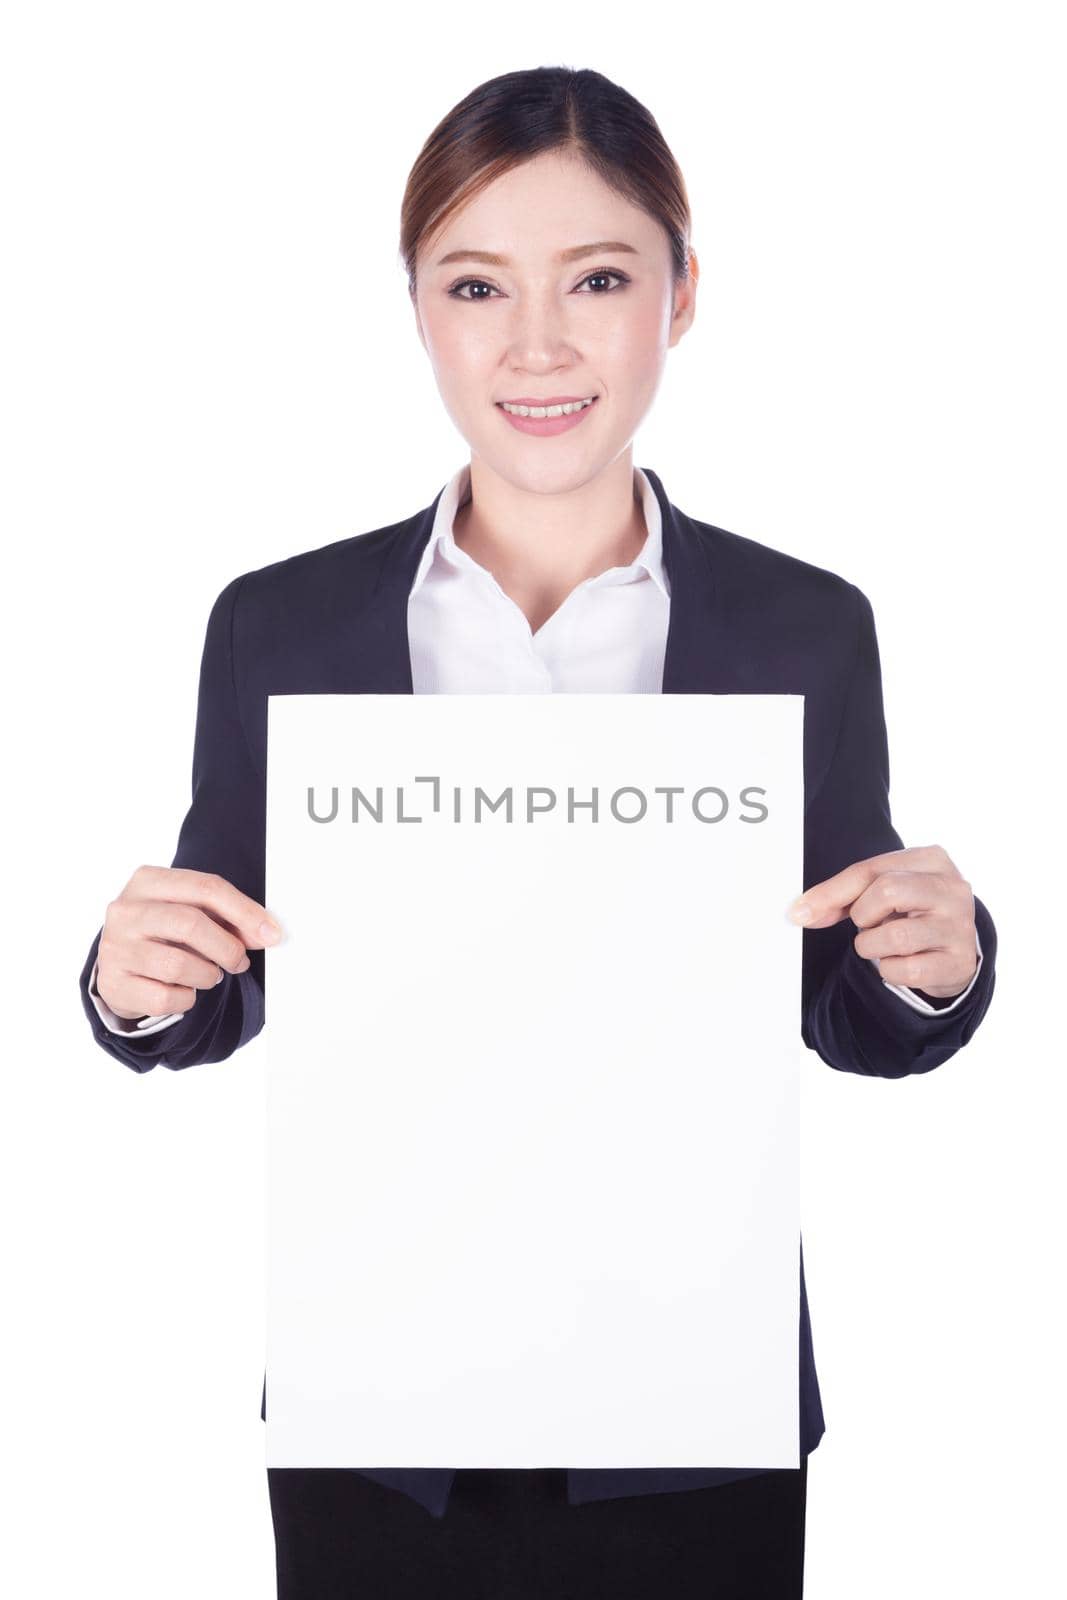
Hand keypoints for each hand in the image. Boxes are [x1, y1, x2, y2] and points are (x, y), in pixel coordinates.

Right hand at [96, 864, 282, 1020]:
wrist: (119, 965)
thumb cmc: (163, 933)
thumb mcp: (191, 913)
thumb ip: (227, 918)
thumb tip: (265, 933)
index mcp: (148, 881)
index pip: (206, 887)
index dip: (245, 911)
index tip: (271, 933)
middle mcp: (125, 911)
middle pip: (191, 924)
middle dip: (227, 947)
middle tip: (239, 962)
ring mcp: (115, 948)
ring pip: (178, 965)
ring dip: (207, 975)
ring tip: (208, 974)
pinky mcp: (113, 984)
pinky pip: (166, 998)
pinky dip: (186, 998)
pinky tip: (184, 990)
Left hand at [787, 844, 977, 998]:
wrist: (953, 949)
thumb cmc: (912, 912)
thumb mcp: (881, 892)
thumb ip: (842, 896)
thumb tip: (800, 912)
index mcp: (932, 860)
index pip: (870, 870)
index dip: (831, 893)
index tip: (801, 913)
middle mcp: (952, 889)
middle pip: (887, 891)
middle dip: (863, 915)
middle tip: (869, 924)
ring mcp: (959, 926)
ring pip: (895, 936)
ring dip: (873, 946)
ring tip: (884, 943)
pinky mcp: (960, 962)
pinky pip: (906, 970)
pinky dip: (891, 970)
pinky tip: (902, 962)